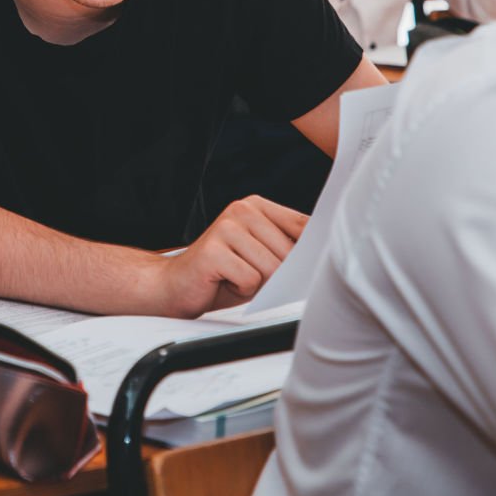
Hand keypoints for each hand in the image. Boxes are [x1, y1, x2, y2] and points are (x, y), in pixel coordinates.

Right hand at [152, 196, 307, 318]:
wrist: (177, 285)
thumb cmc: (224, 273)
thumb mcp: (261, 256)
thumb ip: (286, 249)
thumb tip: (318, 258)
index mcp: (256, 205)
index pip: (302, 224)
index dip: (310, 250)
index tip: (310, 263)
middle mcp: (241, 209)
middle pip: (288, 252)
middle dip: (276, 274)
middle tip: (251, 274)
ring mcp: (226, 228)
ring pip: (271, 268)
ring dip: (257, 283)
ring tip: (236, 276)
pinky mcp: (213, 250)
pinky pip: (251, 280)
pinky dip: (242, 290)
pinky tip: (225, 281)